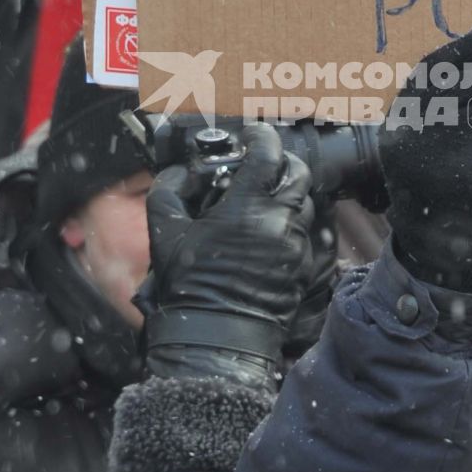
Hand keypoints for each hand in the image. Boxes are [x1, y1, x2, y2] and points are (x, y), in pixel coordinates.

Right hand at [139, 123, 312, 389]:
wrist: (217, 337)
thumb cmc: (190, 289)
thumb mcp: (164, 233)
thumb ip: (169, 191)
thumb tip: (181, 173)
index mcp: (247, 208)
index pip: (268, 152)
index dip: (261, 135)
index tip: (252, 134)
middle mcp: (280, 222)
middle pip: (299, 172)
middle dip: (282, 161)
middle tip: (262, 163)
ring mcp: (297, 245)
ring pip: (306, 202)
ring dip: (289, 192)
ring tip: (263, 199)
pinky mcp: (305, 267)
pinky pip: (307, 233)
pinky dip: (291, 223)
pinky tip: (269, 231)